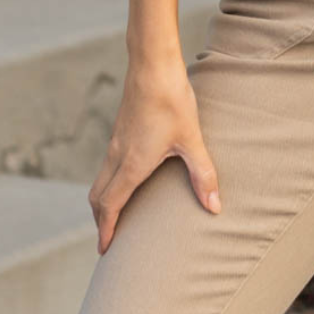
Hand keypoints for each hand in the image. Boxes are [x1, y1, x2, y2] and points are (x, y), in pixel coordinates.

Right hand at [88, 59, 221, 252]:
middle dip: (101, 221)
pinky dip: (108, 182)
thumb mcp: (192, 139)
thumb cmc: (172, 100)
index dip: (106, 230)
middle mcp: (117, 156)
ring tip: (115, 216)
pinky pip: (106, 165)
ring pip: (100, 180)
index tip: (105, 249)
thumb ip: (203, 174)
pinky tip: (126, 180)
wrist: (152, 64)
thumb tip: (214, 207)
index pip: (110, 206)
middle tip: (109, 240)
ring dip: (103, 202)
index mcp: (131, 164)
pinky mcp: (120, 130)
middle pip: (98, 197)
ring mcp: (115, 142)